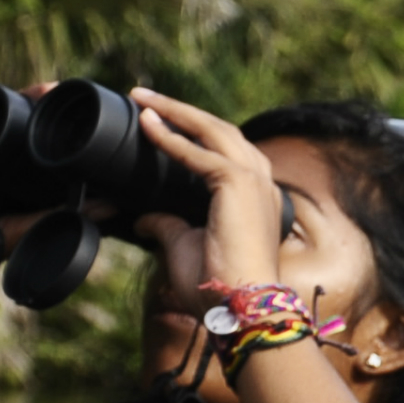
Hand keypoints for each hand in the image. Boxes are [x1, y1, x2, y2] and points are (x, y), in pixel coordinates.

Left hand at [128, 87, 287, 283]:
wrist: (241, 305)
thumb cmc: (219, 285)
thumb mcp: (185, 247)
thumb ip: (168, 226)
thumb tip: (144, 218)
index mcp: (254, 195)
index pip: (223, 150)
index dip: (191, 133)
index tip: (161, 121)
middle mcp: (260, 181)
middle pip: (219, 130)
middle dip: (181, 111)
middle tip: (145, 97)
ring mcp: (253, 179)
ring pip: (212, 129)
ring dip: (176, 112)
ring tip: (144, 99)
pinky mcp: (238, 183)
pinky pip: (199, 152)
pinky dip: (171, 137)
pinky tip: (147, 125)